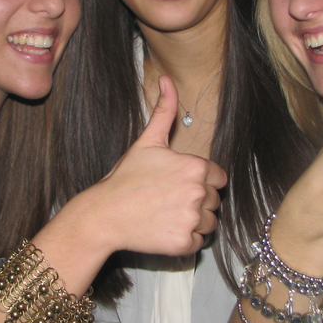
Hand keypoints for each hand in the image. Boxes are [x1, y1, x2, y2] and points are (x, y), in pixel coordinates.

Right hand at [90, 76, 227, 256]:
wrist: (104, 214)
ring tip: (167, 214)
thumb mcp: (147, 142)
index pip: (218, 178)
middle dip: (197, 201)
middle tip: (168, 200)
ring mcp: (192, 219)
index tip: (178, 184)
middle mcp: (198, 193)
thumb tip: (167, 79)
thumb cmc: (125, 178)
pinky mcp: (184, 243)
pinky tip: (165, 229)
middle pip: (214, 200)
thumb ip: (164, 111)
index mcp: (195, 167)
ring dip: (194, 221)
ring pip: (210, 223)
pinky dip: (186, 239)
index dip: (201, 181)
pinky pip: (199, 242)